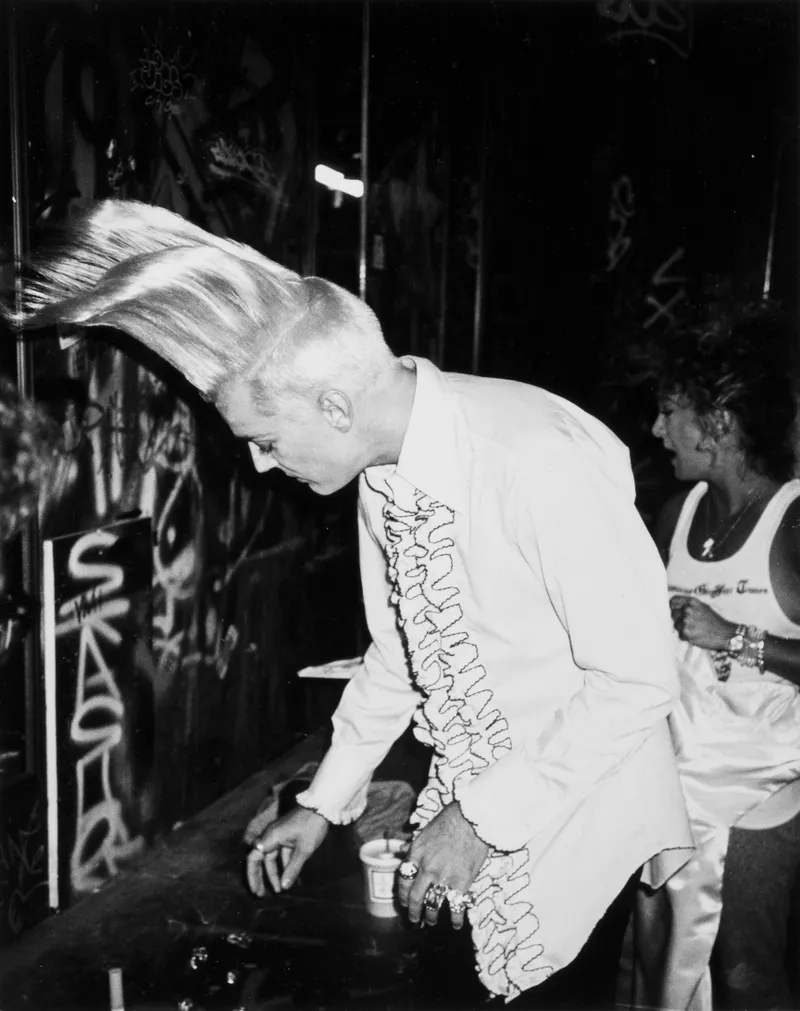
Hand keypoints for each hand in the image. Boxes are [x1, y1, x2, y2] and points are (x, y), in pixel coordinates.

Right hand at [246, 806, 328, 896]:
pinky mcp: (288, 835)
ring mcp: (279, 835)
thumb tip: (284, 886)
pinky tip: (290, 876)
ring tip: (279, 889)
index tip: (256, 890)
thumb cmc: (311, 826)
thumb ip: (293, 868)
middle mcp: (271, 836)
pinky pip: (282, 852)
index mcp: (271, 838)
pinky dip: (284, 864)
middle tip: (261, 894)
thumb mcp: (304, 849)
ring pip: (272, 857)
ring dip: (275, 873)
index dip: (253, 875)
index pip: (254, 858)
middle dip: (261, 877)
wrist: (322, 806)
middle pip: (261, 859)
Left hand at [397, 801, 488, 930]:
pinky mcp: (462, 883)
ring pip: (433, 905)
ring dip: (431, 917)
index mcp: (416, 854)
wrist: (472, 819)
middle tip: (414, 919)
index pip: (403, 880)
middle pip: (415, 897)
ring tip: (431, 922)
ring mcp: (444, 877)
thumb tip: (400, 850)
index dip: (402, 894)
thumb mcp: (425, 830)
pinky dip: (455, 918)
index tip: (404, 902)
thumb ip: (414, 845)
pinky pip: (456, 906)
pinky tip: (455, 924)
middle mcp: (427, 868)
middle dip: (413, 912)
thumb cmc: (449, 820)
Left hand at [670, 594, 734, 650]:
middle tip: (690, 624)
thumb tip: (675, 607)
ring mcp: (686, 621)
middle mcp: (688, 609)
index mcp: (692, 602)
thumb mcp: (703, 607)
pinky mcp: (686, 632)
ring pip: (676, 625)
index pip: (674, 600)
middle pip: (673, 614)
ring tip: (695, 630)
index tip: (672, 609)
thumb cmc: (715, 621)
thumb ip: (690, 606)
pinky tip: (696, 636)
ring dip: (682, 629)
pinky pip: (680, 635)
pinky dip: (686, 636)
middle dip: (678, 619)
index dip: (672, 606)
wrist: (726, 634)